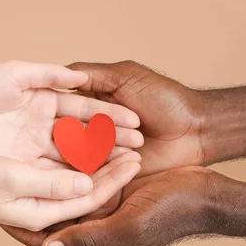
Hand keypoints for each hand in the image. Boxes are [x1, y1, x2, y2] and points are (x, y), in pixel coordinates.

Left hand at [0, 61, 142, 163]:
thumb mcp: (16, 74)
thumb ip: (49, 74)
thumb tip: (82, 77)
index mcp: (45, 99)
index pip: (85, 109)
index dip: (110, 116)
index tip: (136, 123)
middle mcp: (44, 125)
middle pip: (84, 134)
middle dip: (112, 140)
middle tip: (140, 148)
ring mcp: (34, 147)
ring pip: (73, 155)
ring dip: (99, 160)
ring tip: (126, 164)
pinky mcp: (21, 165)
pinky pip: (52, 171)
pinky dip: (73, 175)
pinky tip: (97, 179)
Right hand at [0, 151, 140, 231]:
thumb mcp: (12, 179)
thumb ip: (52, 183)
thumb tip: (88, 184)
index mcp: (42, 211)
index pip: (88, 196)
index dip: (114, 178)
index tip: (135, 159)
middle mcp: (43, 202)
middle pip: (86, 185)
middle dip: (113, 169)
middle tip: (138, 149)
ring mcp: (35, 190)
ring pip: (75, 173)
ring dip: (98, 158)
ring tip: (121, 140)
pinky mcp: (26, 176)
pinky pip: (59, 164)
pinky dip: (77, 151)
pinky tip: (90, 137)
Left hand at [1, 167, 211, 245]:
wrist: (206, 193)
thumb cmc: (171, 214)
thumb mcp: (128, 228)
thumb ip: (88, 236)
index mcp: (93, 235)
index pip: (45, 235)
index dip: (18, 226)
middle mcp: (93, 218)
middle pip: (50, 208)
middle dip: (26, 195)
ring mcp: (103, 198)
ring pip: (64, 185)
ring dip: (47, 173)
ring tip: (19, 156)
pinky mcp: (113, 179)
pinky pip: (83, 168)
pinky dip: (70, 157)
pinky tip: (54, 141)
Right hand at [66, 60, 204, 174]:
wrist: (194, 131)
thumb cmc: (165, 98)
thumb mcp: (126, 76)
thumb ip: (92, 74)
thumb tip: (56, 74)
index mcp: (91, 100)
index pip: (64, 104)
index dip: (58, 107)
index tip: (51, 109)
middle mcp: (90, 125)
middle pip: (67, 130)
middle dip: (75, 131)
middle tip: (86, 131)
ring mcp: (99, 149)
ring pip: (80, 152)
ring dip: (93, 147)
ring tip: (112, 144)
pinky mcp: (109, 170)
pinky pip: (94, 170)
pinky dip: (98, 165)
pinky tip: (106, 161)